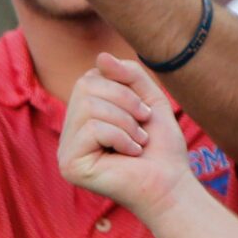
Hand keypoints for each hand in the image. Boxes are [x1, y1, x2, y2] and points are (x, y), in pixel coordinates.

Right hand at [58, 52, 191, 218]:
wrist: (171, 182)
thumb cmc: (161, 146)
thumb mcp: (151, 100)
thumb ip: (129, 75)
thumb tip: (100, 55)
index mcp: (84, 115)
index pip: (91, 78)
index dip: (123, 86)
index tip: (144, 110)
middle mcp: (69, 131)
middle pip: (86, 87)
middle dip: (126, 102)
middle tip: (143, 125)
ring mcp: (65, 149)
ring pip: (89, 107)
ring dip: (127, 123)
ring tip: (138, 142)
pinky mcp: (69, 164)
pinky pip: (92, 129)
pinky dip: (121, 138)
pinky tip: (130, 154)